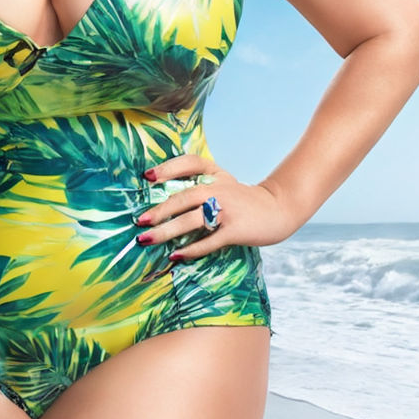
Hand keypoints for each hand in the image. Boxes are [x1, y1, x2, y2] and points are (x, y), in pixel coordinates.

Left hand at [136, 153, 295, 258]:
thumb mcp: (223, 182)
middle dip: (160, 210)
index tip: (148, 177)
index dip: (168, 168)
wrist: (278, 209)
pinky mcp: (236, 230)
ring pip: (192, 220)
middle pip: (184, 197)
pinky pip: (209, 241)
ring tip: (148, 239)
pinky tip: (176, 255)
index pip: (190, 163)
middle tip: (140, 221)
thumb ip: (200, 184)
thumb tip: (163, 200)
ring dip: (167, 231)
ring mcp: (228, 209)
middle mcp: (220, 188)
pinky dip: (191, 249)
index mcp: (216, 173)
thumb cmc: (243, 199)